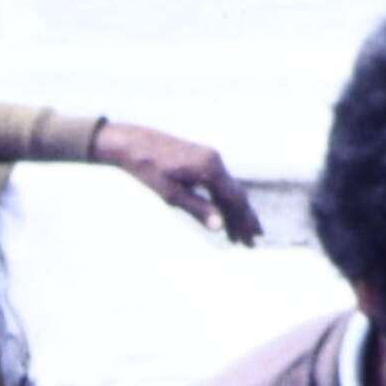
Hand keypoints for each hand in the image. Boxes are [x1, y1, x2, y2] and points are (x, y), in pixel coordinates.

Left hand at [93, 120, 261, 240]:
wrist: (134, 143)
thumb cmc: (149, 170)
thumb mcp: (171, 195)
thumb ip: (197, 209)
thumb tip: (219, 227)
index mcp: (210, 169)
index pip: (235, 199)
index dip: (244, 221)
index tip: (250, 240)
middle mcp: (215, 161)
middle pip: (237, 194)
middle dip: (244, 219)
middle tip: (252, 242)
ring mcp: (209, 158)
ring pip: (228, 189)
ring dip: (234, 213)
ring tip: (238, 236)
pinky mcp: (202, 159)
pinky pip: (219, 183)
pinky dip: (222, 201)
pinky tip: (222, 214)